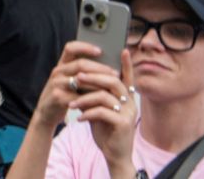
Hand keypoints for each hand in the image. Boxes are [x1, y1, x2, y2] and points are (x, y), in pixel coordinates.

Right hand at [30, 41, 118, 131]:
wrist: (46, 112)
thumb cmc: (63, 94)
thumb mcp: (68, 80)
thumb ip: (81, 72)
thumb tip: (107, 64)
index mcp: (62, 64)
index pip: (70, 48)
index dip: (85, 47)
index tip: (100, 50)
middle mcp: (58, 71)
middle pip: (80, 64)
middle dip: (100, 68)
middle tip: (115, 73)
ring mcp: (56, 84)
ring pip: (81, 80)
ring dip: (99, 83)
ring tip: (113, 87)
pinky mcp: (58, 98)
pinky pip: (79, 96)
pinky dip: (92, 99)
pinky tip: (102, 102)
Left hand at [74, 49, 136, 176]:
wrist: (114, 154)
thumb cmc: (105, 128)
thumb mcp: (100, 107)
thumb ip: (96, 93)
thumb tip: (82, 75)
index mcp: (126, 96)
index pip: (127, 75)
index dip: (126, 63)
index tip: (123, 49)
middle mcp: (130, 102)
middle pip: (113, 81)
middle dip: (93, 77)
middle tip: (77, 76)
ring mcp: (128, 113)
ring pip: (105, 96)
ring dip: (86, 97)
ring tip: (73, 102)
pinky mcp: (122, 124)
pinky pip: (103, 112)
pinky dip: (88, 113)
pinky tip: (79, 118)